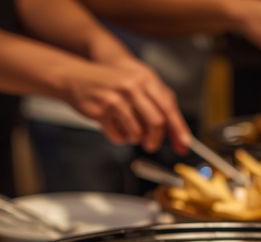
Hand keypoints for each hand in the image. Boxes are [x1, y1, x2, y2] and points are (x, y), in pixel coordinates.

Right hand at [61, 59, 190, 152]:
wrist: (75, 76)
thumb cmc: (111, 83)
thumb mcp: (137, 86)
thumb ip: (158, 105)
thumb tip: (178, 136)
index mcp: (145, 79)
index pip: (168, 108)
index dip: (178, 129)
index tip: (184, 145)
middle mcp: (132, 87)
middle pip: (156, 123)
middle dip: (156, 139)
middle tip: (151, 145)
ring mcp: (116, 99)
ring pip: (137, 133)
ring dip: (134, 137)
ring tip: (126, 128)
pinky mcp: (101, 111)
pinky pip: (119, 136)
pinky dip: (120, 137)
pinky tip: (114, 126)